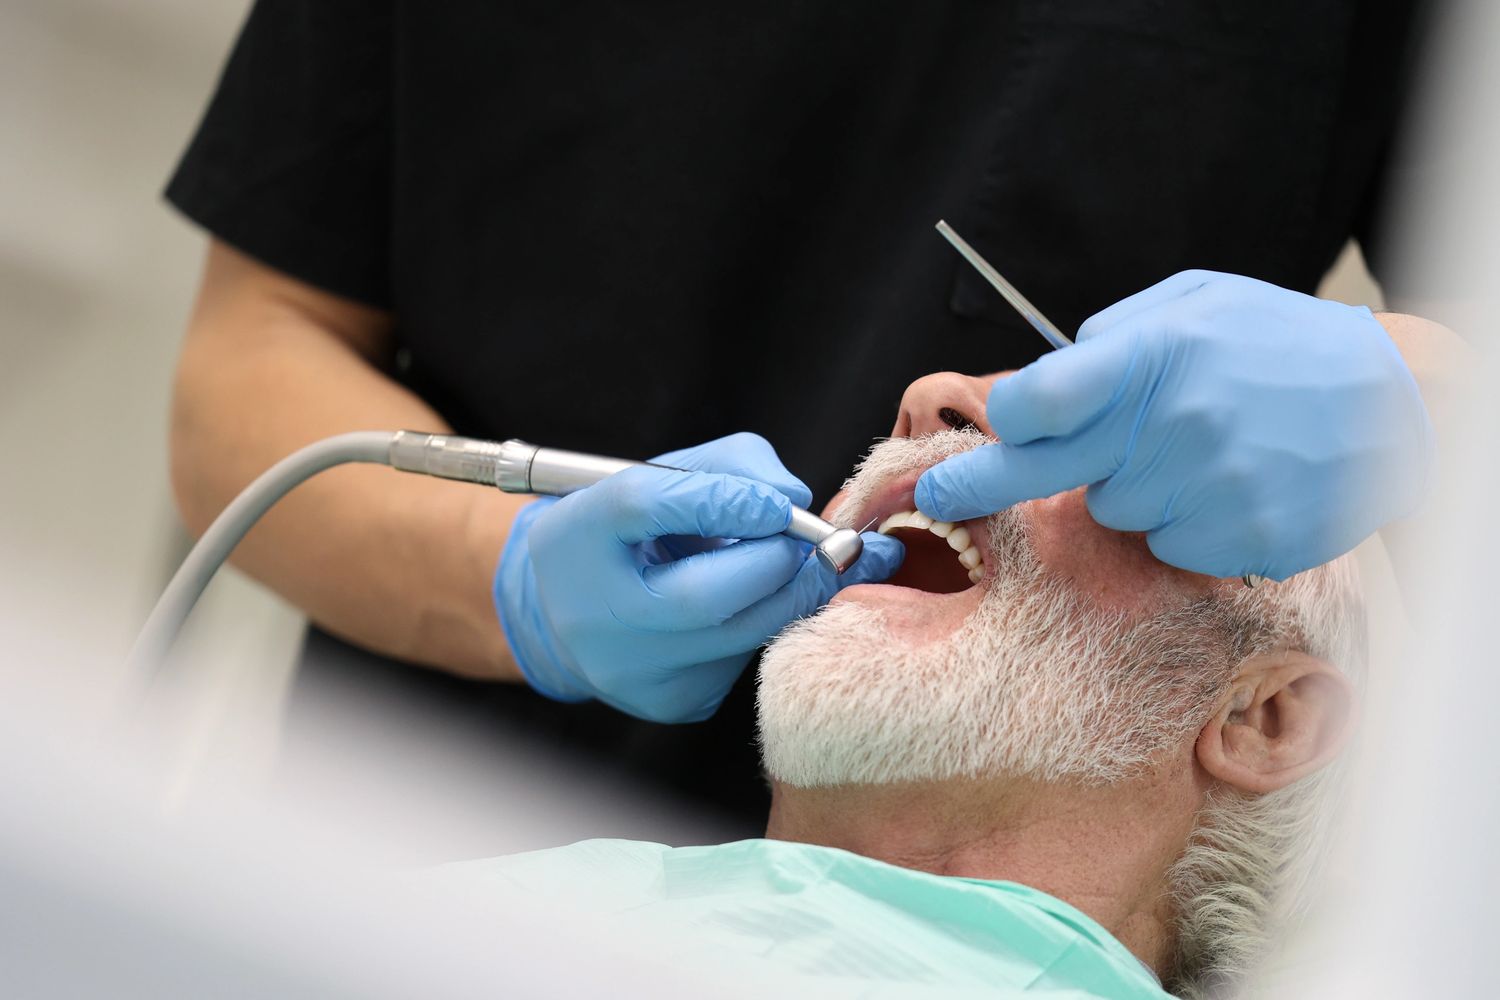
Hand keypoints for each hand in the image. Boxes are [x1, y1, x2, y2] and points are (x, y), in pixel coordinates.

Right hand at [494, 432, 903, 721]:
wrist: (577, 611)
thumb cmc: (633, 533)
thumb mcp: (662, 479)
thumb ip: (729, 465)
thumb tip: (793, 498)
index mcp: (574, 535)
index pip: (641, 505)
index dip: (722, 499)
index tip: (776, 502)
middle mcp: (589, 612)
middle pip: (700, 596)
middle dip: (774, 564)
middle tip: (804, 543)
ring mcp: (626, 668)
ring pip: (736, 636)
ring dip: (786, 596)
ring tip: (796, 567)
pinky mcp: (665, 701)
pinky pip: (739, 664)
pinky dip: (763, 628)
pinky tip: (753, 608)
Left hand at [915, 271, 1432, 579]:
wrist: (1397, 399)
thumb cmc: (1279, 343)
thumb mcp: (1195, 303)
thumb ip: (1112, 340)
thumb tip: (1040, 383)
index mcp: (1153, 355)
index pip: (1038, 400)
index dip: (1009, 416)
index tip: (1001, 424)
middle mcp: (1171, 425)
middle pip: (1042, 473)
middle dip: (978, 484)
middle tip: (933, 496)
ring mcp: (1206, 489)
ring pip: (1114, 512)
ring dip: (1137, 488)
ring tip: (1202, 450)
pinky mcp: (1242, 539)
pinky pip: (1169, 547)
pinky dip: (1188, 524)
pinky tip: (1233, 485)